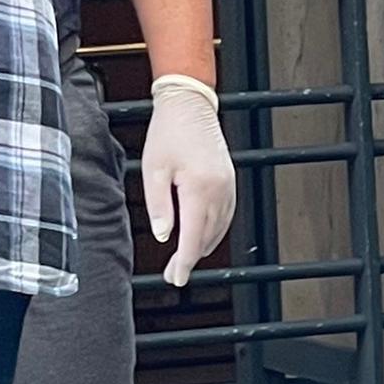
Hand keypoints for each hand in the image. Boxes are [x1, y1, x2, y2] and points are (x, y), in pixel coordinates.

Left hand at [139, 75, 236, 286]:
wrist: (191, 104)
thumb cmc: (168, 132)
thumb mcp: (154, 169)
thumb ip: (159, 205)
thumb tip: (164, 235)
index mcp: (199, 188)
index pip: (192, 236)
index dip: (183, 262)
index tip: (175, 278)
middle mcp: (219, 190)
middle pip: (207, 237)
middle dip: (190, 258)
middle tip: (172, 274)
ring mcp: (229, 186)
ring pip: (218, 229)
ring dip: (201, 246)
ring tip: (183, 259)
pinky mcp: (230, 182)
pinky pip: (225, 215)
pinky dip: (213, 231)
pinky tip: (201, 237)